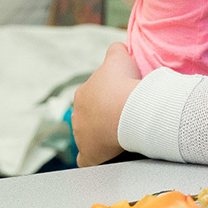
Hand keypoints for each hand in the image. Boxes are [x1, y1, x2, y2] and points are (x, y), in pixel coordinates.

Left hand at [72, 42, 141, 166]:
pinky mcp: (89, 154)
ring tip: (119, 134)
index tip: (120, 98)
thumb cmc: (124, 83)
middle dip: (101, 117)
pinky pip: (86, 160)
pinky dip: (92, 158)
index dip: (106, 97)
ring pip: (88, 136)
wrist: (130, 108)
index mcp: (82, 93)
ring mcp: (81, 136)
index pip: (91, 95)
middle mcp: (77, 115)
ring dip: (100, 136)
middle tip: (122, 116)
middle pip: (88, 116)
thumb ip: (116, 49)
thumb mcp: (119, 57)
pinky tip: (102, 156)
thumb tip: (119, 47)